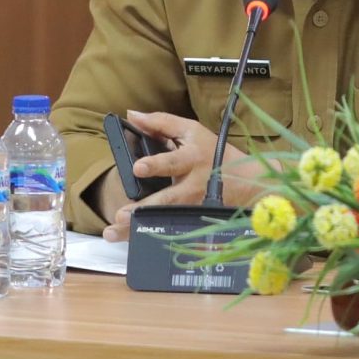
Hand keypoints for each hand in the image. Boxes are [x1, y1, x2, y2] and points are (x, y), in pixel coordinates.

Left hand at [99, 111, 263, 237]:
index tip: (138, 167)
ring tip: (114, 232)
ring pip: (163, 221)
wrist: (244, 181)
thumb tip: (131, 116)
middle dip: (142, 209)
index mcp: (192, 159)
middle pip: (166, 200)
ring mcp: (191, 207)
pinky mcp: (189, 221)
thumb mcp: (191, 131)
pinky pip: (166, 230)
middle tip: (120, 215)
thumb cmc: (213, 152)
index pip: (172, 162)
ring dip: (137, 229)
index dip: (156, 164)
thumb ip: (161, 123)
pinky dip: (147, 238)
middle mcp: (191, 186)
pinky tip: (128, 242)